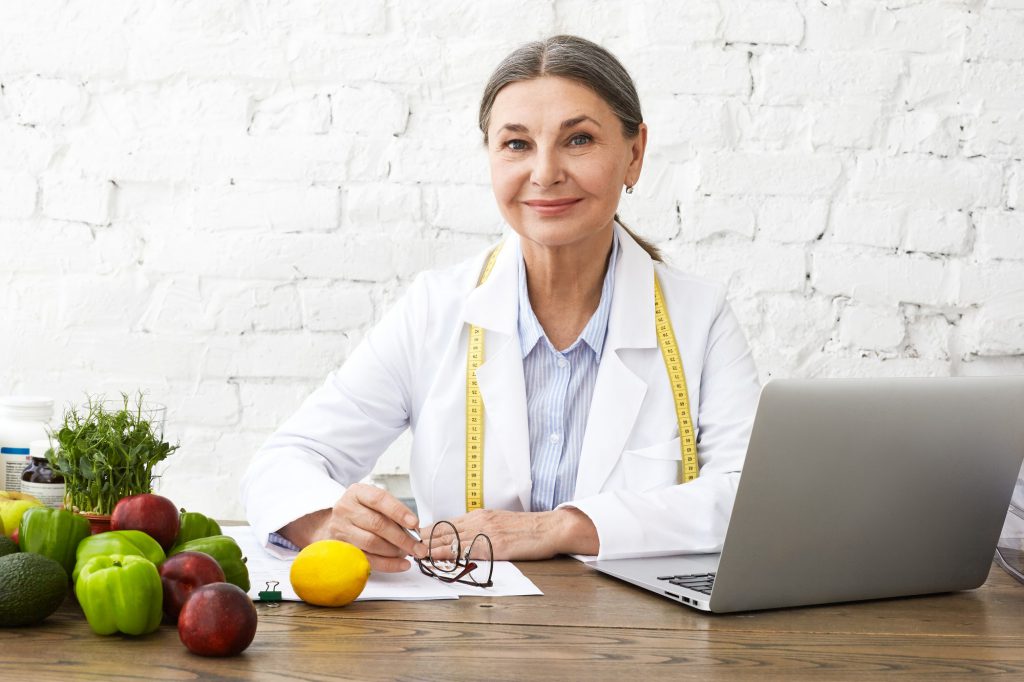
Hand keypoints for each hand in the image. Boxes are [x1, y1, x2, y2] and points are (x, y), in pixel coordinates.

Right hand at [279, 483, 427, 571]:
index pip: (379, 499)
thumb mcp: (375, 503)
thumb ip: (393, 512)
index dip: (398, 511)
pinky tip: (402, 564)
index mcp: (357, 492)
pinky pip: (367, 559)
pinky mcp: (341, 548)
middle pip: (377, 524)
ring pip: (371, 543)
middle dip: (402, 538)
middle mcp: (345, 508)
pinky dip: (388, 564)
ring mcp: (340, 529)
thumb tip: (414, 530)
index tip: (415, 523)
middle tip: (419, 547)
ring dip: (394, 551)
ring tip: (408, 552)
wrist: (336, 523)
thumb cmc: (363, 511)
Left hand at [423, 507, 598, 560]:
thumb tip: (466, 537)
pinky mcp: (494, 545)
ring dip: (430, 546)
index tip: (413, 535)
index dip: (429, 530)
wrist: (550, 528)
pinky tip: (438, 558)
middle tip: (404, 544)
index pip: (448, 522)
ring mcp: (486, 532)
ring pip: (452, 539)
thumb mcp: (501, 523)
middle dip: (424, 538)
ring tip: (413, 552)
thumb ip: (482, 528)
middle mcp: (479, 521)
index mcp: (481, 515)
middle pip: (445, 529)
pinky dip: (449, 553)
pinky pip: (467, 550)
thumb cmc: (528, 529)